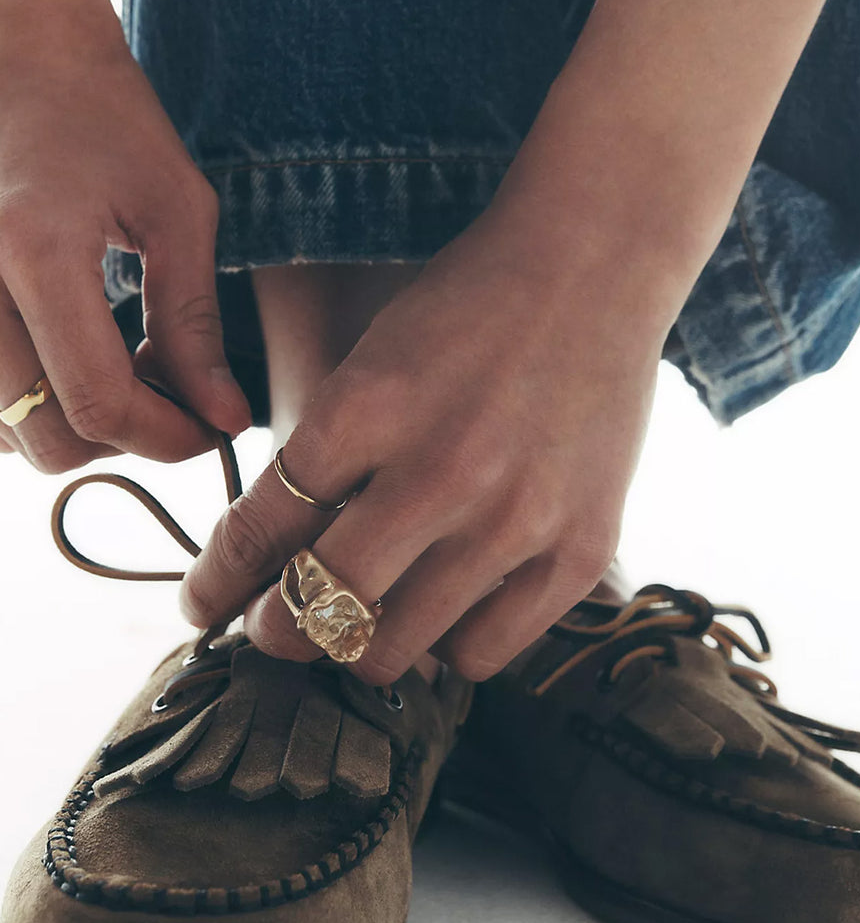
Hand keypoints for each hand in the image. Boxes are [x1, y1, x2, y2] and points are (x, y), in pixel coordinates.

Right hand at [0, 16, 249, 470]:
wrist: (15, 50)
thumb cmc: (106, 116)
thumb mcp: (176, 212)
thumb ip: (196, 327)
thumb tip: (225, 420)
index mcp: (36, 253)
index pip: (97, 404)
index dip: (165, 438)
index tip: (208, 429)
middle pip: (45, 437)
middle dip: (124, 440)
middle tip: (169, 398)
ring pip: (4, 433)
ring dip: (73, 428)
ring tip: (119, 372)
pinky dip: (30, 406)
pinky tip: (67, 363)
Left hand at [181, 207, 677, 682]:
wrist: (593, 266)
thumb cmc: (467, 310)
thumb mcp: (372, 364)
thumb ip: (326, 463)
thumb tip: (281, 568)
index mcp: (368, 408)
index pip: (261, 531)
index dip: (218, 584)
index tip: (203, 607)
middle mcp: (442, 471)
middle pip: (317, 609)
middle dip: (274, 632)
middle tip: (274, 628)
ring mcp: (518, 518)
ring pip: (393, 651)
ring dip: (358, 645)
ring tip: (363, 620)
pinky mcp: (581, 549)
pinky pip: (482, 656)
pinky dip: (447, 646)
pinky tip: (445, 610)